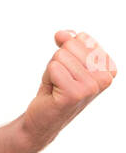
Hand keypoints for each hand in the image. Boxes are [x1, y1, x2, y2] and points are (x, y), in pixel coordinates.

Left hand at [21, 30, 116, 150]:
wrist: (44, 119)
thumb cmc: (57, 88)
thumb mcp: (66, 59)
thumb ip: (69, 41)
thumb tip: (63, 34)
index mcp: (109, 68)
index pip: (82, 38)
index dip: (67, 53)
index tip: (70, 73)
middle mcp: (105, 78)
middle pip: (70, 45)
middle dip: (59, 61)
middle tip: (61, 80)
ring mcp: (92, 87)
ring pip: (60, 56)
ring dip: (52, 71)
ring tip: (57, 87)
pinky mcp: (75, 93)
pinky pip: (53, 67)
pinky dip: (47, 78)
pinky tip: (53, 93)